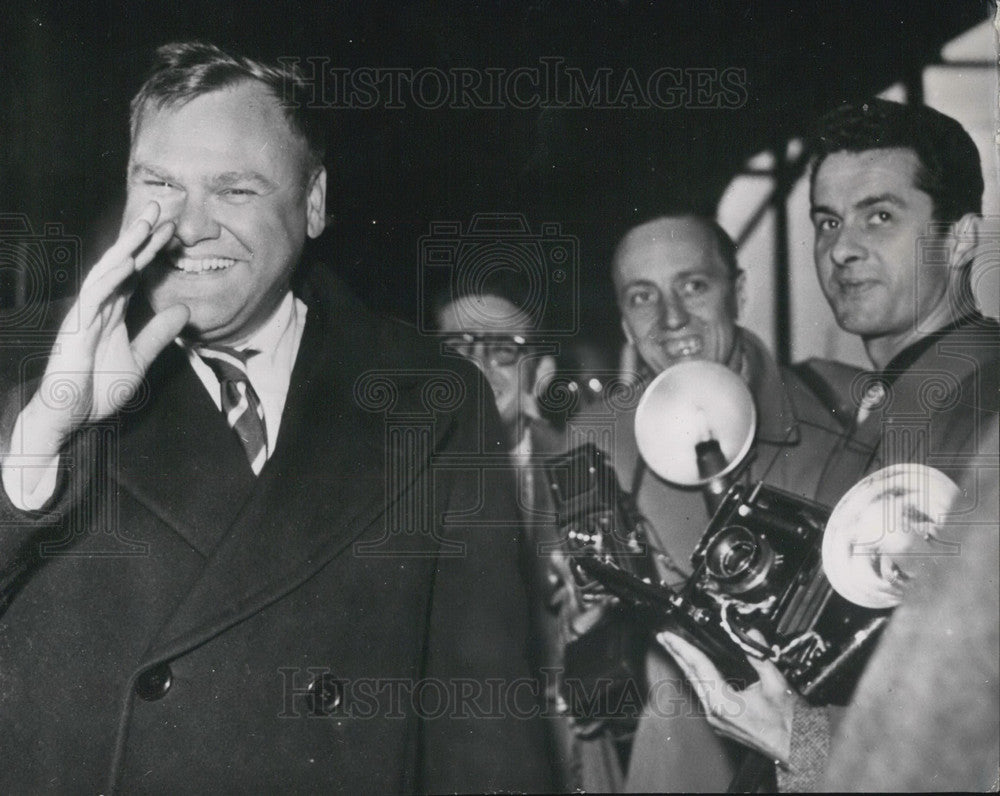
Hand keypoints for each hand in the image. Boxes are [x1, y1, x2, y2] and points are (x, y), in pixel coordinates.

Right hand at [21, 201, 188, 451]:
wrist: (68, 415)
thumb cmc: (95, 388)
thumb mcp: (138, 359)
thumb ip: (158, 335)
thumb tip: (185, 310)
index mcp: (112, 311)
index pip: (135, 273)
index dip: (153, 251)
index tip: (174, 232)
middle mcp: (98, 306)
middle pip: (121, 263)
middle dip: (139, 235)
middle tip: (160, 208)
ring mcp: (85, 314)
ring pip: (107, 272)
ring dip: (126, 247)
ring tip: (144, 225)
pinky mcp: (75, 328)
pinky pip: (94, 298)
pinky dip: (111, 279)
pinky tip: (126, 263)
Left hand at [656, 629, 796, 765]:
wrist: (796, 749)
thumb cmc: (787, 722)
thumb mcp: (775, 683)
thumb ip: (759, 656)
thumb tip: (751, 634)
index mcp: (723, 702)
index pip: (698, 667)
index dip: (682, 648)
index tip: (668, 636)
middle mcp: (714, 712)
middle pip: (691, 676)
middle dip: (676, 654)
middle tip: (663, 637)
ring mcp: (716, 720)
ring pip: (696, 686)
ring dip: (686, 666)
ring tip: (675, 649)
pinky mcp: (721, 723)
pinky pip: (704, 695)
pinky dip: (698, 678)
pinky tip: (695, 670)